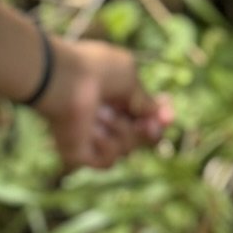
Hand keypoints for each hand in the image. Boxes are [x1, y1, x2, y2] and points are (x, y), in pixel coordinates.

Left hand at [35, 39, 172, 171]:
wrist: (64, 81)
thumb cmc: (96, 71)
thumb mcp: (130, 78)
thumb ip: (145, 99)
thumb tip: (160, 116)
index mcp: (109, 97)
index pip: (139, 115)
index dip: (156, 117)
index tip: (168, 115)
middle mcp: (100, 118)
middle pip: (137, 136)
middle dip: (147, 130)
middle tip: (148, 125)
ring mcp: (89, 137)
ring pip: (126, 149)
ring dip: (121, 132)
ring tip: (102, 115)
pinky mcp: (79, 153)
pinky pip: (108, 161)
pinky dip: (107, 146)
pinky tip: (94, 131)